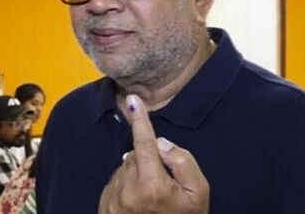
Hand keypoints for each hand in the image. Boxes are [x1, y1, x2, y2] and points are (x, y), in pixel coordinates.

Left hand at [98, 94, 209, 213]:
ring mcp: (114, 202)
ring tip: (150, 198)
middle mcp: (128, 192)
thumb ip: (181, 160)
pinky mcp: (106, 207)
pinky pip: (115, 182)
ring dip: (136, 174)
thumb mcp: (198, 191)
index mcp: (152, 185)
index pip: (144, 143)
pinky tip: (139, 203)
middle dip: (148, 161)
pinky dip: (126, 185)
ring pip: (124, 168)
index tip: (134, 100)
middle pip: (134, 155)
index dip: (141, 120)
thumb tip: (158, 143)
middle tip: (163, 184)